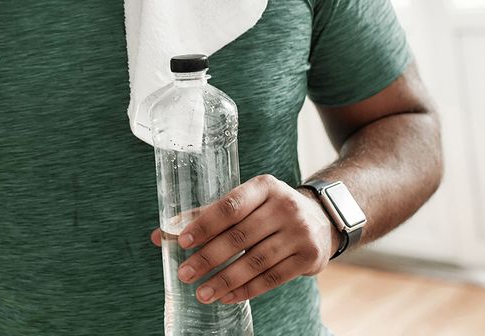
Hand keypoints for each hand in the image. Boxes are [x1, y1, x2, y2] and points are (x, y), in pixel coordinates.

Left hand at [147, 174, 339, 304]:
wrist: (321, 218)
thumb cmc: (269, 210)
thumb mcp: (246, 202)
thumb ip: (207, 216)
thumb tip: (163, 234)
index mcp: (264, 187)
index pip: (230, 206)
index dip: (205, 224)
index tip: (183, 241)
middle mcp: (285, 206)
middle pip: (240, 236)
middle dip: (209, 258)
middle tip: (185, 274)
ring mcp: (299, 232)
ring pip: (256, 261)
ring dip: (225, 280)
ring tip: (202, 293)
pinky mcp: (309, 257)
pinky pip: (272, 278)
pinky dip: (247, 290)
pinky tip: (226, 297)